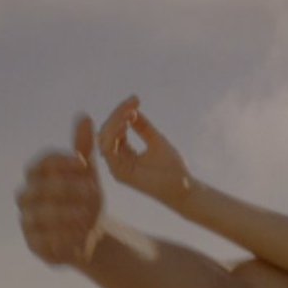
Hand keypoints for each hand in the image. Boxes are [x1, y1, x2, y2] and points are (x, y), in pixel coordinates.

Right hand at [17, 115, 103, 266]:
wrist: (87, 233)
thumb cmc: (84, 198)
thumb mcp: (87, 173)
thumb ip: (83, 148)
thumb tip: (84, 116)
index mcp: (38, 175)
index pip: (43, 163)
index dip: (61, 162)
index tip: (84, 163)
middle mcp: (27, 196)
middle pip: (39, 188)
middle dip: (66, 188)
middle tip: (91, 190)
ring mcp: (28, 220)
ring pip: (40, 214)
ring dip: (64, 213)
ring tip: (86, 215)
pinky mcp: (33, 243)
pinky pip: (43, 239)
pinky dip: (61, 236)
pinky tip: (80, 233)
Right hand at [98, 95, 196, 211]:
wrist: (183, 188)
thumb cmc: (173, 168)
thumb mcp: (156, 140)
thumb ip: (142, 127)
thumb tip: (130, 109)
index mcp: (125, 154)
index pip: (115, 130)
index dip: (122, 112)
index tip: (135, 99)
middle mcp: (117, 161)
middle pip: (106, 132)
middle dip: (118, 114)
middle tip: (133, 103)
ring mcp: (117, 168)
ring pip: (104, 139)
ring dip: (116, 121)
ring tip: (131, 111)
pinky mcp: (119, 173)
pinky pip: (109, 150)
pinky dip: (115, 134)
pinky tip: (127, 123)